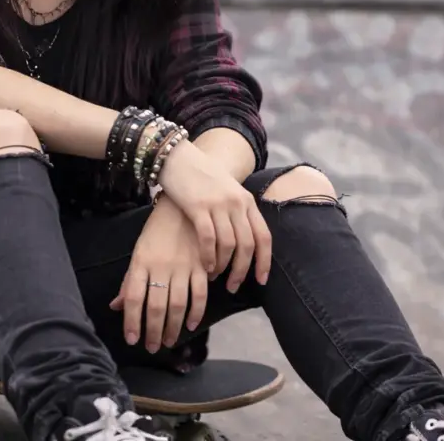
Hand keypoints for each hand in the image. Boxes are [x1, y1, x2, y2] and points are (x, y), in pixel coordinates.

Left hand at [110, 198, 207, 352]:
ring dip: (172, 327)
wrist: (181, 207)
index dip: (132, 321)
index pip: (133, 298)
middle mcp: (160, 267)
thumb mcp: (139, 253)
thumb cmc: (156, 232)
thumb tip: (116, 306)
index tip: (132, 340)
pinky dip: (196, 313)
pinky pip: (200, 294)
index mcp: (141, 263)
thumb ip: (129, 281)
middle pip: (155, 306)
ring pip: (177, 304)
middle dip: (152, 331)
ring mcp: (182, 267)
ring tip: (167, 342)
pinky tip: (191, 325)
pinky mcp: (200, 266)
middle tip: (150, 347)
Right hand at [154, 141, 270, 292]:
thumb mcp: (227, 192)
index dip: (265, 261)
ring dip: (224, 266)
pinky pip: (208, 238)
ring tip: (216, 277)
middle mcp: (237, 203)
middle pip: (248, 244)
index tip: (261, 281)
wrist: (178, 156)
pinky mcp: (198, 206)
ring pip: (229, 244)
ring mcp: (218, 204)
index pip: (264, 236)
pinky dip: (208, 256)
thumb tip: (242, 245)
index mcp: (247, 201)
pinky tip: (205, 266)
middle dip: (242, 270)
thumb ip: (237, 213)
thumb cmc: (201, 178)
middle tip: (234, 287)